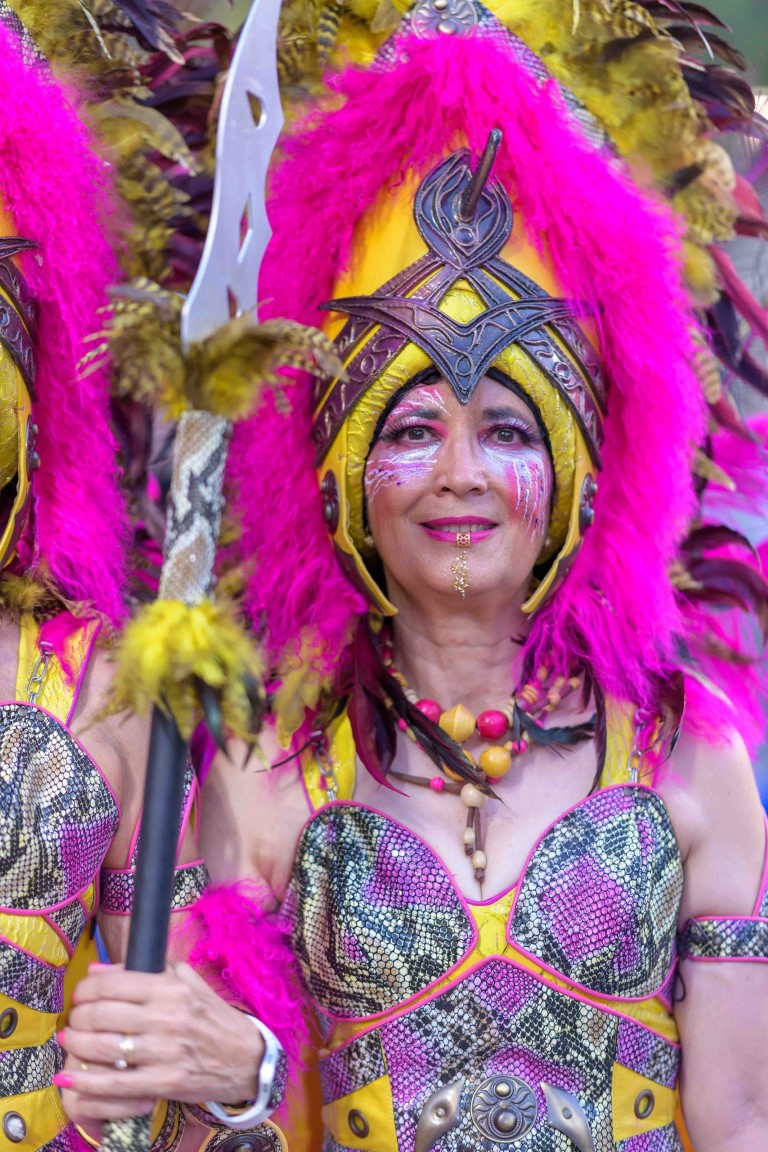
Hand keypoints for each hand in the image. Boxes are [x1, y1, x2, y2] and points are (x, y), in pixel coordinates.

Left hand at [55, 962, 263, 1128]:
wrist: (244, 1057)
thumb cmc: (210, 1016)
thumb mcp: (185, 981)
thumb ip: (143, 971)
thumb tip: (97, 969)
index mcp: (171, 987)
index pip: (114, 983)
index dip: (87, 989)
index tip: (81, 994)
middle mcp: (167, 1016)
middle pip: (102, 1014)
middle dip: (78, 1016)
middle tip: (74, 1019)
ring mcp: (165, 1051)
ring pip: (103, 1047)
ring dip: (77, 1045)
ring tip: (71, 1042)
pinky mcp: (164, 1082)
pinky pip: (115, 1084)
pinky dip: (86, 1083)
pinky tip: (68, 1079)